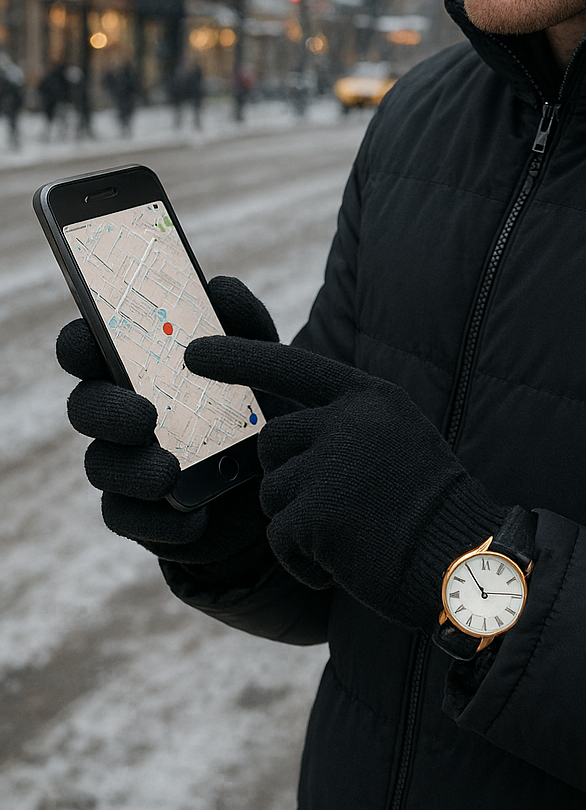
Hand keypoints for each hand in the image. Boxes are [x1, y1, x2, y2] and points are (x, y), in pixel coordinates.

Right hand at [57, 276, 284, 565]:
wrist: (282, 481)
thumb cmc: (260, 406)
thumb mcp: (263, 362)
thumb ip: (243, 323)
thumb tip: (219, 288)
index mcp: (137, 366)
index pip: (86, 347)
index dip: (79, 343)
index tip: (90, 342)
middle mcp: (120, 413)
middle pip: (86, 406)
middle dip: (108, 411)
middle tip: (145, 416)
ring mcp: (126, 464)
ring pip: (102, 466)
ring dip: (133, 469)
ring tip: (169, 472)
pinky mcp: (141, 514)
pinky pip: (128, 519)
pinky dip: (160, 521)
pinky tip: (193, 519)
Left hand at [185, 336, 508, 632]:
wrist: (466, 563)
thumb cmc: (432, 512)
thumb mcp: (396, 441)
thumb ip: (345, 427)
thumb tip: (276, 439)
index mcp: (370, 397)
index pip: (293, 365)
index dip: (241, 358)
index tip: (194, 352)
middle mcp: (348, 421)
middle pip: (272, 442)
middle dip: (287, 480)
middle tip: (338, 510)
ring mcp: (331, 465)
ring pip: (273, 494)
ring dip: (300, 526)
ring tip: (354, 537)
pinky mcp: (317, 515)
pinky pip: (281, 539)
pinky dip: (305, 563)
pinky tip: (349, 564)